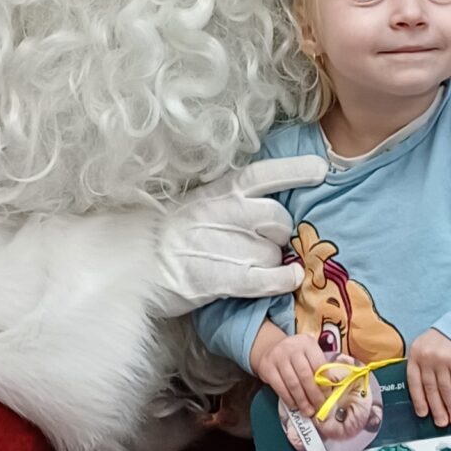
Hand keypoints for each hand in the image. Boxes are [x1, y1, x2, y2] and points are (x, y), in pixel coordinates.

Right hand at [148, 155, 326, 314]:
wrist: (129, 265)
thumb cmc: (167, 235)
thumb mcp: (198, 204)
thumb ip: (231, 200)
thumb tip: (273, 202)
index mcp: (216, 192)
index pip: (262, 174)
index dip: (294, 170)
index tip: (321, 170)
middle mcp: (221, 214)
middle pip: (278, 218)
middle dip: (282, 233)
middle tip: (271, 242)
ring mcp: (217, 246)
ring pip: (272, 252)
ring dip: (275, 261)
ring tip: (261, 266)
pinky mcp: (212, 278)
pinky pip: (261, 279)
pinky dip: (280, 280)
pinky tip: (288, 280)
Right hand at [252, 322, 330, 420]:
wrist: (271, 348)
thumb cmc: (297, 355)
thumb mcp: (310, 353)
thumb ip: (320, 368)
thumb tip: (331, 391)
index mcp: (308, 344)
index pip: (319, 365)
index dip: (324, 383)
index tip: (328, 397)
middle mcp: (292, 348)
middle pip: (306, 376)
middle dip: (314, 395)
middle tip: (319, 407)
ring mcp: (278, 357)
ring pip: (293, 384)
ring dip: (302, 401)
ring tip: (308, 411)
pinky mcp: (267, 368)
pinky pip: (280, 387)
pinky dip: (288, 399)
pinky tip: (294, 406)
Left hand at [407, 328, 450, 426]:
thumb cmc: (443, 341)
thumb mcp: (427, 349)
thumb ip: (424, 367)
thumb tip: (429, 399)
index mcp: (415, 355)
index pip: (414, 382)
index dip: (419, 400)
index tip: (423, 414)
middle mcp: (427, 357)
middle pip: (431, 388)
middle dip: (437, 408)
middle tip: (442, 423)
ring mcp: (442, 359)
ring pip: (445, 389)